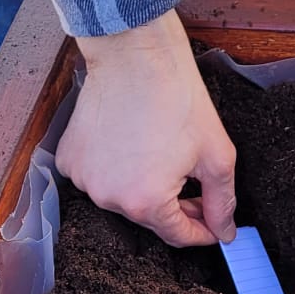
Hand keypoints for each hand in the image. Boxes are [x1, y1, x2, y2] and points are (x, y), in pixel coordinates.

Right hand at [57, 10, 237, 247]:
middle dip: (177, 207)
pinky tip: (132, 145)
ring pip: (123, 197)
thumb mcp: (216, 156)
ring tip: (162, 155)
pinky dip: (115, 169)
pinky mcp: (69, 159)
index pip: (178, 236)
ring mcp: (84, 179)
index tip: (214, 225)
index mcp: (145, 203)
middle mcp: (108, 198)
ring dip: (145, 186)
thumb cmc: (177, 100)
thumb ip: (222, 201)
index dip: (202, 232)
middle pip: (150, 218)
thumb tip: (225, 231)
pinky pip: (98, 176)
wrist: (136, 56)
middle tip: (196, 184)